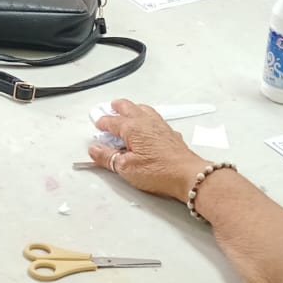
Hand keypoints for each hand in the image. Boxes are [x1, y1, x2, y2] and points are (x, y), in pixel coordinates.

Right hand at [87, 100, 207, 202]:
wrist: (188, 176)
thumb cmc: (159, 171)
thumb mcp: (126, 168)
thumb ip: (108, 157)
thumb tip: (94, 149)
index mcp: (132, 128)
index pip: (112, 122)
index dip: (103, 123)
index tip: (98, 124)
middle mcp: (146, 122)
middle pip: (129, 108)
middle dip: (118, 106)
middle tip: (111, 107)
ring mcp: (160, 126)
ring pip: (144, 110)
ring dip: (134, 108)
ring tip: (129, 110)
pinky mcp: (171, 134)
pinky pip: (156, 119)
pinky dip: (147, 118)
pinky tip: (149, 125)